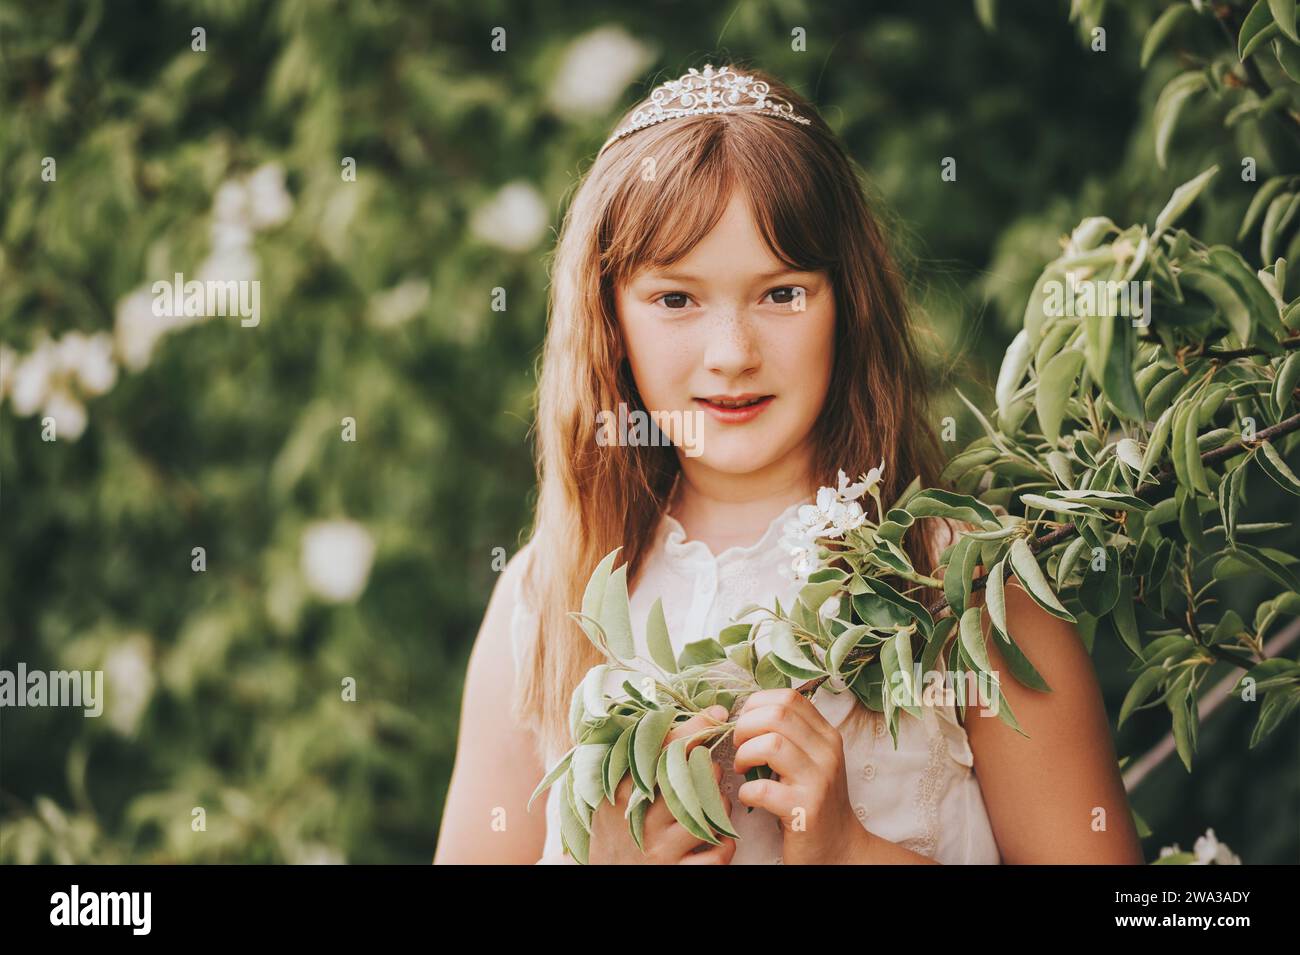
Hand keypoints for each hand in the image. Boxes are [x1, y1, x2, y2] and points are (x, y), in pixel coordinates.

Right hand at [588, 705, 736, 863]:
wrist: (605, 876)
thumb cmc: (615, 827)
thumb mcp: (613, 792)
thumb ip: (635, 759)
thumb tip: (676, 720)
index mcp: (621, 792)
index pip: (661, 750)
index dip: (692, 728)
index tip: (715, 713)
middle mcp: (641, 819)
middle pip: (690, 778)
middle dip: (709, 767)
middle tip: (710, 768)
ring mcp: (659, 849)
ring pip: (709, 813)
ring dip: (721, 803)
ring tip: (714, 801)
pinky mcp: (676, 873)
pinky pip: (717, 853)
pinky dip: (726, 841)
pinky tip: (717, 835)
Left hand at [732, 688, 869, 863]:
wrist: (840, 847)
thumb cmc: (813, 798)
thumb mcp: (811, 759)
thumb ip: (790, 734)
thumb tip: (748, 712)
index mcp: (826, 735)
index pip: (789, 698)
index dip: (757, 704)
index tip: (746, 724)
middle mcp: (827, 753)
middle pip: (777, 714)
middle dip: (745, 726)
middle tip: (739, 746)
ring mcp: (819, 781)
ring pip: (771, 745)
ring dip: (745, 755)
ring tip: (743, 769)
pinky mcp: (806, 810)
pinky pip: (764, 789)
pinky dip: (747, 791)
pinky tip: (750, 797)